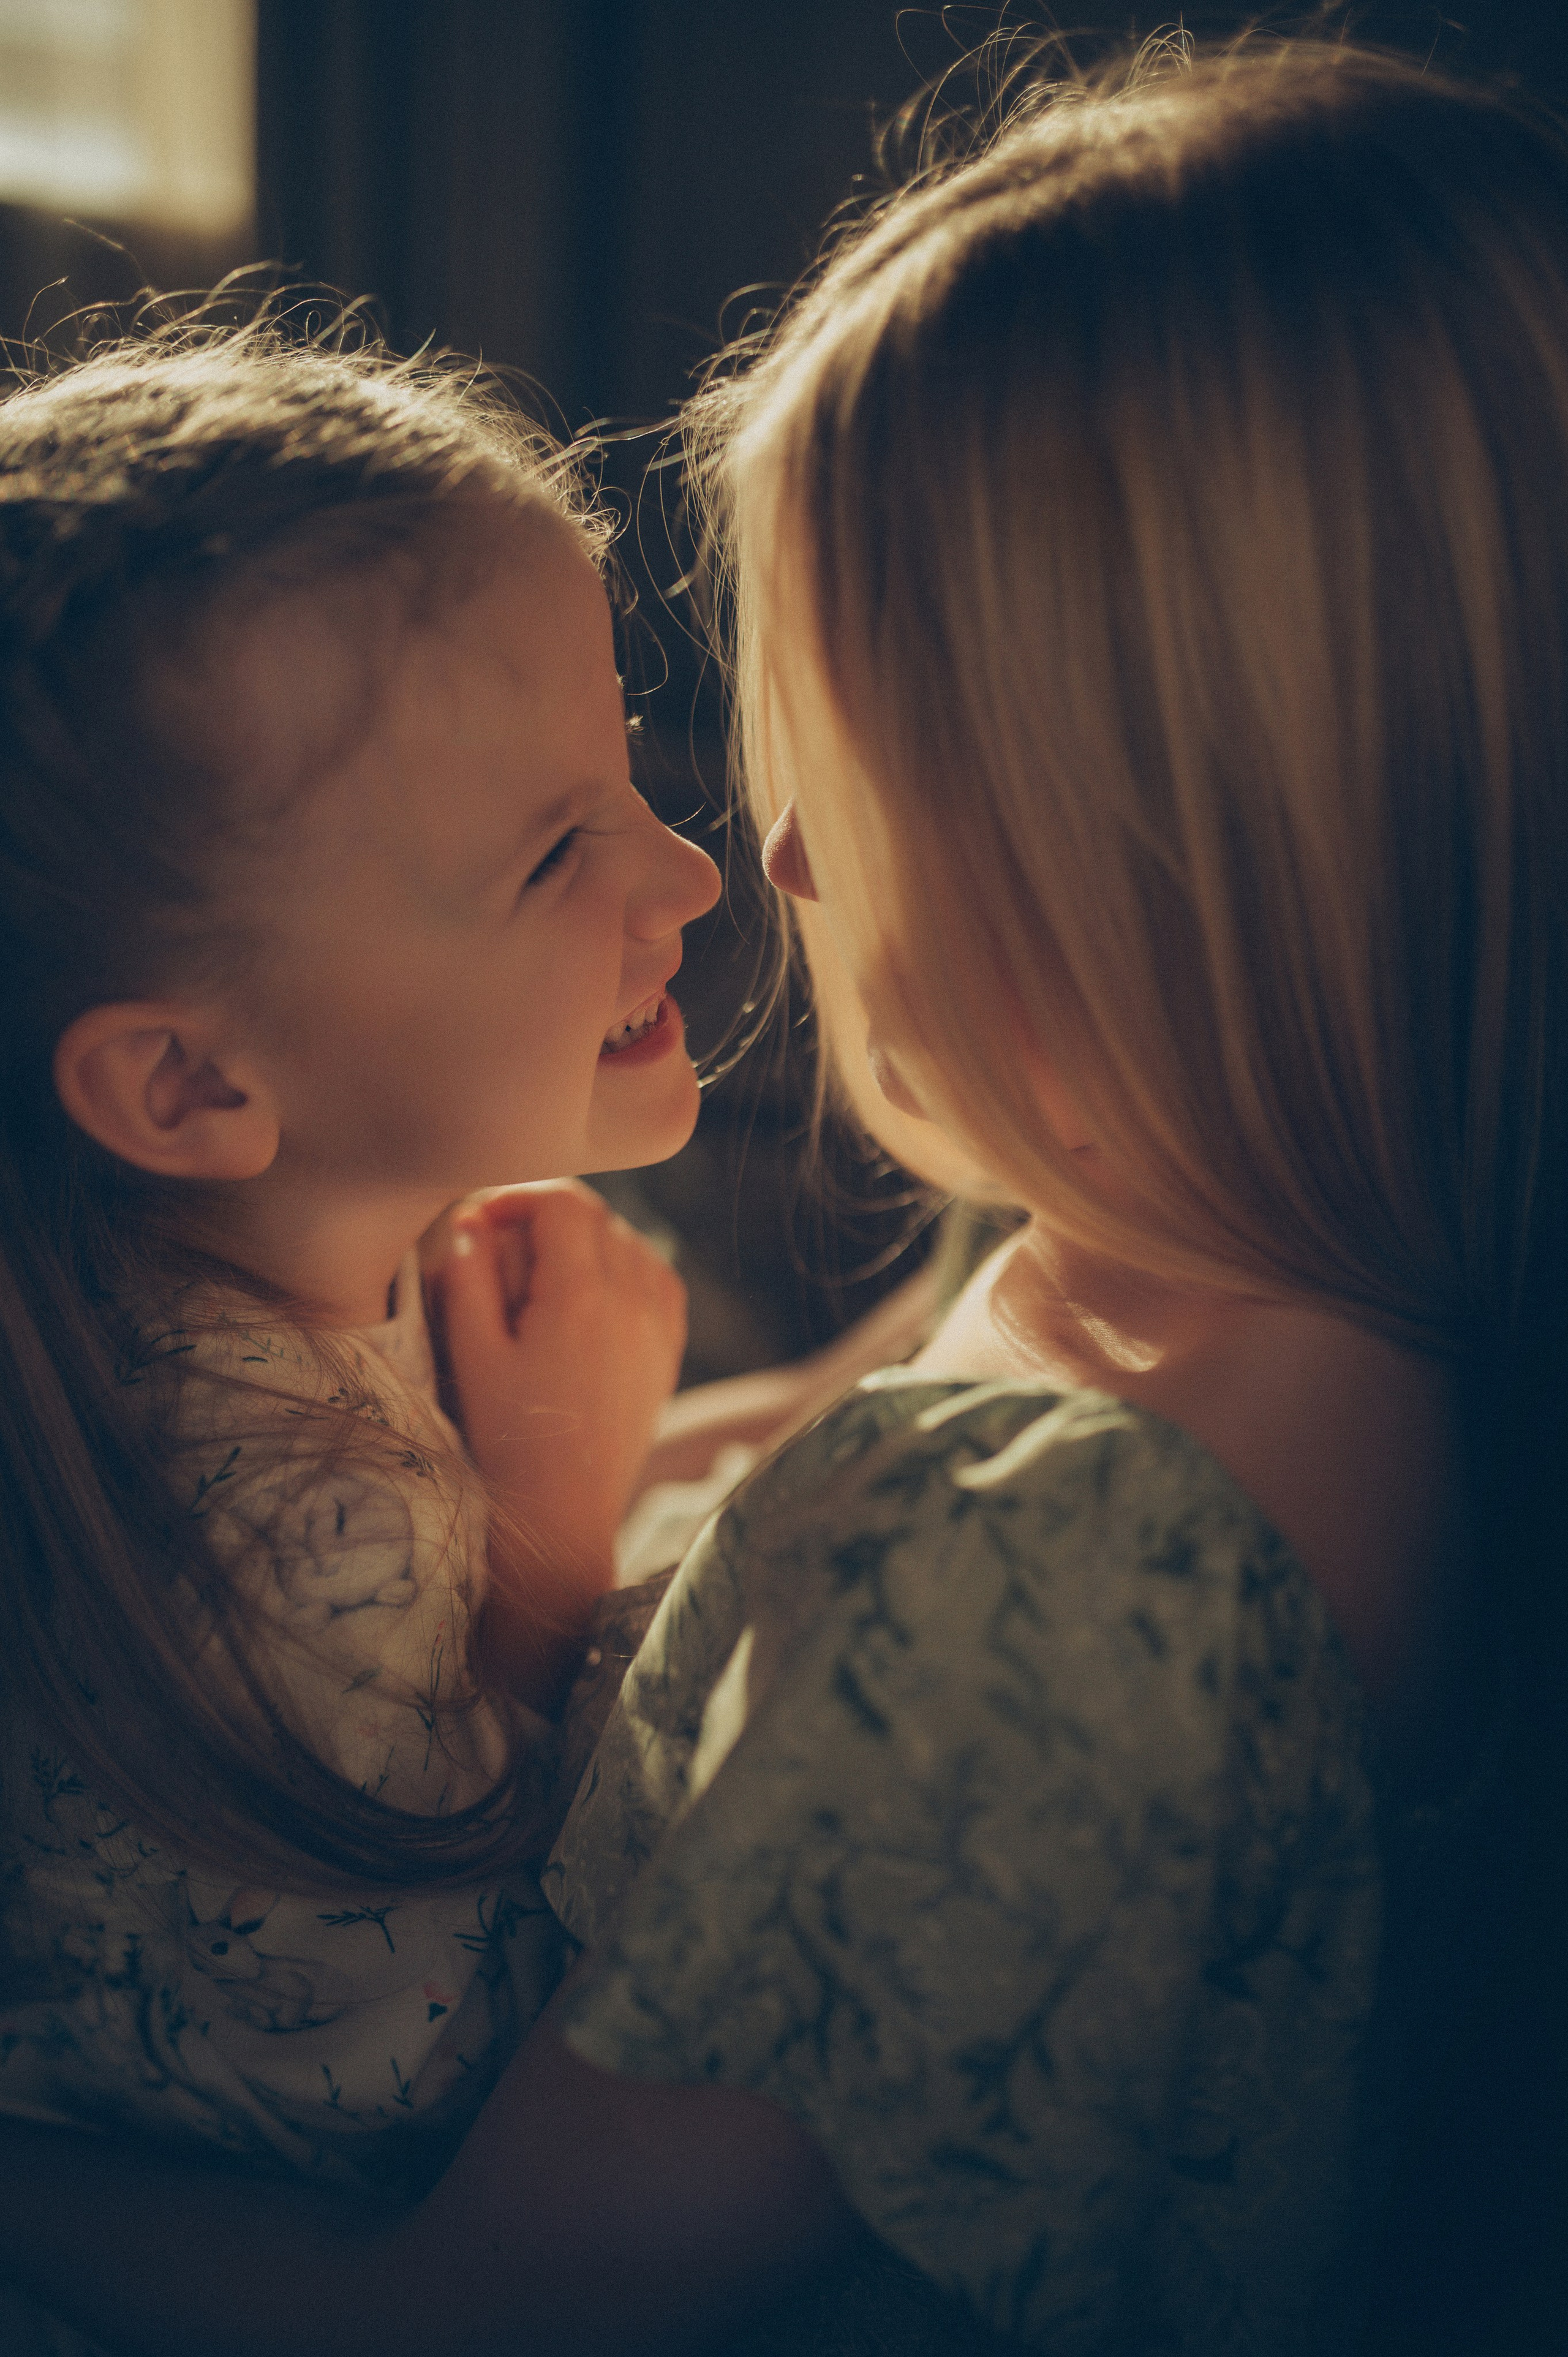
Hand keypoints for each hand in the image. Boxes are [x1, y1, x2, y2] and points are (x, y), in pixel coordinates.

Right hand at [431, 1182, 686, 1703]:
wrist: (562, 1512)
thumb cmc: (506, 1436)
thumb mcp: (472, 1354)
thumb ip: (468, 1277)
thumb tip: (473, 1223)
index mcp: (581, 1295)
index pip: (562, 1202)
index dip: (517, 1197)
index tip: (482, 1222)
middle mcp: (633, 1300)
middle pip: (597, 1218)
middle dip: (546, 1218)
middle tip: (502, 1247)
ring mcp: (659, 1326)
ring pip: (629, 1244)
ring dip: (586, 1243)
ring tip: (540, 1275)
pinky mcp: (669, 1351)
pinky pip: (657, 1279)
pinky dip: (624, 1271)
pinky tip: (588, 1297)